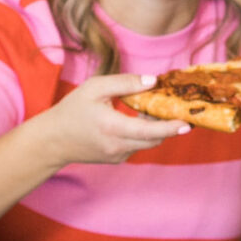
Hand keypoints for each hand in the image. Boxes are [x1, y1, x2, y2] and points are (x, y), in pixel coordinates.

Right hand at [41, 74, 191, 167]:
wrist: (53, 141)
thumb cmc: (72, 110)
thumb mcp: (95, 88)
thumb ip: (125, 83)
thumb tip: (153, 81)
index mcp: (113, 127)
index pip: (150, 131)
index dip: (171, 127)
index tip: (188, 122)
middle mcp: (118, 146)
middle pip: (155, 139)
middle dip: (169, 126)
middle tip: (179, 109)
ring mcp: (118, 155)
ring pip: (147, 142)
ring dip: (155, 128)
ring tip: (152, 109)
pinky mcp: (117, 159)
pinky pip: (137, 145)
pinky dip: (142, 134)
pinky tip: (136, 119)